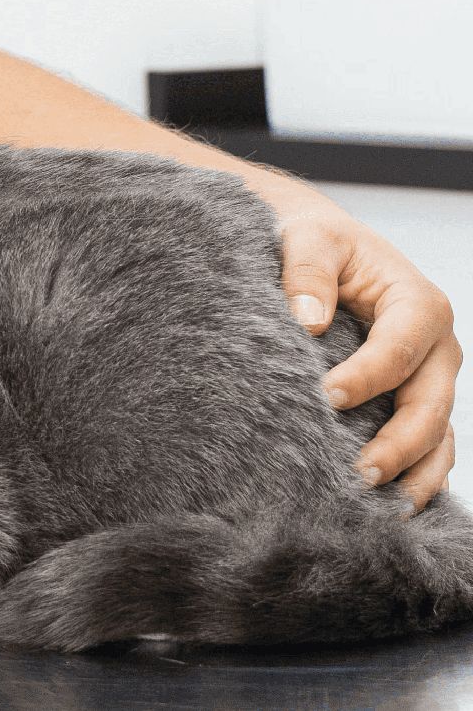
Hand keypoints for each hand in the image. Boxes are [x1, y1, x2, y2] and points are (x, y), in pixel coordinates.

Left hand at [264, 176, 460, 511]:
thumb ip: (306, 273)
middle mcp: (435, 347)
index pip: (399, 349)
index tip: (325, 398)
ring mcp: (430, 378)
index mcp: (417, 303)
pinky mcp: (413, 399)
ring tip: (382, 506)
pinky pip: (428, 444)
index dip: (367, 378)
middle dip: (400, 443)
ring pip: (438, 434)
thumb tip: (308, 321)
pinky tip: (390, 505)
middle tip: (360, 473)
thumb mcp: (307, 239)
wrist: (320, 247)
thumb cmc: (314, 239)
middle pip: (430, 404)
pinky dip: (416, 474)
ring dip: (415, 472)